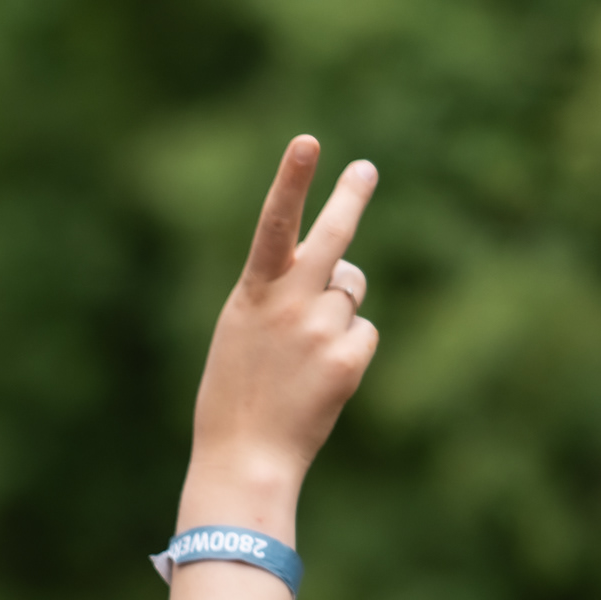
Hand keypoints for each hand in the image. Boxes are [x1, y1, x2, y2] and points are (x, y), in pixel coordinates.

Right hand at [187, 137, 379, 504]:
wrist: (245, 458)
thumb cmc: (235, 397)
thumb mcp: (242, 333)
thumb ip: (283, 295)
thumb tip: (345, 273)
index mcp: (251, 294)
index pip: (273, 224)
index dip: (291, 181)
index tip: (308, 141)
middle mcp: (287, 303)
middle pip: (332, 239)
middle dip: (349, 199)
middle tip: (365, 169)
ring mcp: (319, 329)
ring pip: (350, 293)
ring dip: (337, 312)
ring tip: (303, 355)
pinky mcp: (347, 358)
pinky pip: (363, 332)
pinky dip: (350, 349)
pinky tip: (323, 378)